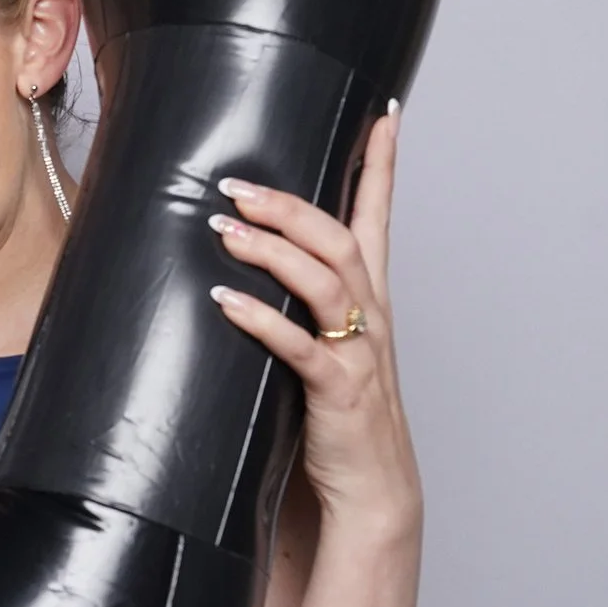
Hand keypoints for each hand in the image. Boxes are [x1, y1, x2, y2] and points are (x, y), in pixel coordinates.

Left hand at [206, 106, 422, 542]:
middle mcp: (370, 317)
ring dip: (272, 251)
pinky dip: (262, 320)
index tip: (383, 114)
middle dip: (290, 206)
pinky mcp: (338, 392)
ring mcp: (358, 353)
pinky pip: (300, 347)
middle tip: (236, 185)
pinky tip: (226, 301)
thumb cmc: (336, 415)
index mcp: (370, 300)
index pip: (378, 217)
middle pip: (339, 239)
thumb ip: (293, 304)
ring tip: (223, 230)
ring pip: (324, 282)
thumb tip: (238, 260)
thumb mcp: (321, 348)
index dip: (382, 165)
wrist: (370, 491)